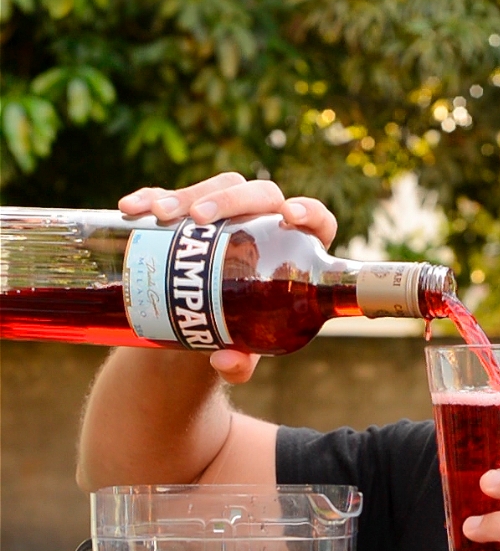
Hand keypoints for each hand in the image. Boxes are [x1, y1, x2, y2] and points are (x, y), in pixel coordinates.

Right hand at [118, 173, 338, 384]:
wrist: (193, 326)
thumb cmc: (234, 334)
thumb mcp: (240, 351)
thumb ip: (240, 362)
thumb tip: (226, 361)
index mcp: (293, 252)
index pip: (316, 221)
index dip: (310, 211)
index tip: (290, 215)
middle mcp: (265, 225)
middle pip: (259, 194)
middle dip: (228, 199)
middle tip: (198, 219)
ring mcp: (227, 215)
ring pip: (218, 188)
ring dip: (187, 194)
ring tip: (160, 217)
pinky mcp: (189, 213)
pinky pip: (173, 194)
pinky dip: (151, 196)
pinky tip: (132, 208)